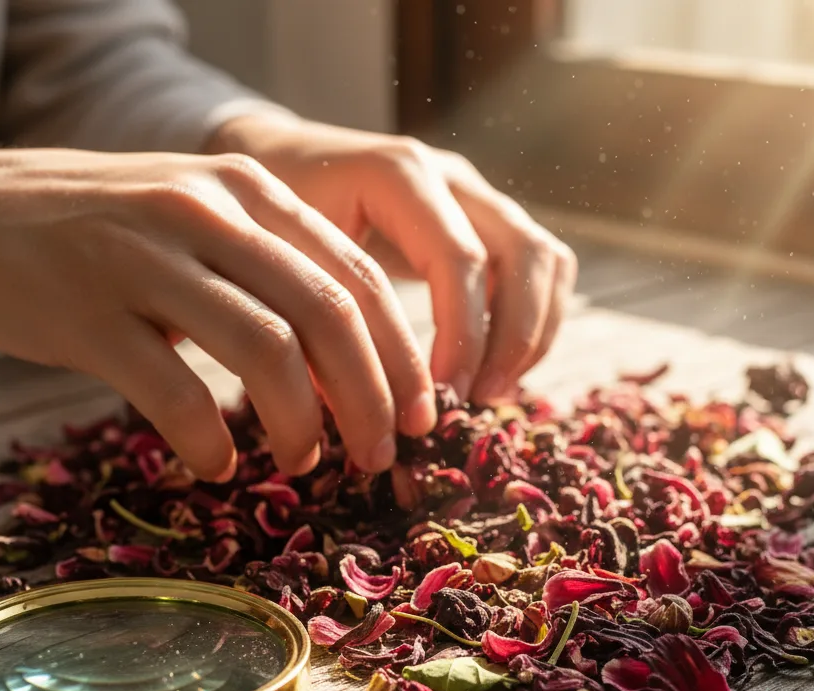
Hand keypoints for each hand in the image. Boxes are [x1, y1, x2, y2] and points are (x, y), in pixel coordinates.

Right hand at [0, 147, 436, 479]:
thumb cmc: (104, 237)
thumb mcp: (199, 230)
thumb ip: (275, 279)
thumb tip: (354, 373)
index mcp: (247, 192)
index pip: (356, 278)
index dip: (401, 357)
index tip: (421, 418)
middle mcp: (206, 212)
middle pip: (327, 315)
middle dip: (370, 398)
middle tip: (379, 456)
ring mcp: (145, 258)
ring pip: (264, 350)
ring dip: (301, 423)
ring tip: (304, 464)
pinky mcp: (89, 312)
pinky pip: (174, 392)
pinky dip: (209, 441)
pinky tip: (217, 464)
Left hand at [212, 114, 577, 404]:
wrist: (276, 163)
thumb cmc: (268, 216)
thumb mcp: (278, 258)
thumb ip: (318, 314)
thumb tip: (355, 403)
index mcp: (397, 174)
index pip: (460, 257)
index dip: (463, 334)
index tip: (443, 394)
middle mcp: (449, 177)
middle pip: (525, 252)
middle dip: (512, 337)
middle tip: (477, 398)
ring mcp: (474, 196)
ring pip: (546, 259)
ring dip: (532, 332)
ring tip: (489, 391)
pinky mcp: (484, 224)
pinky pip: (539, 268)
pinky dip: (531, 322)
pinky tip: (492, 369)